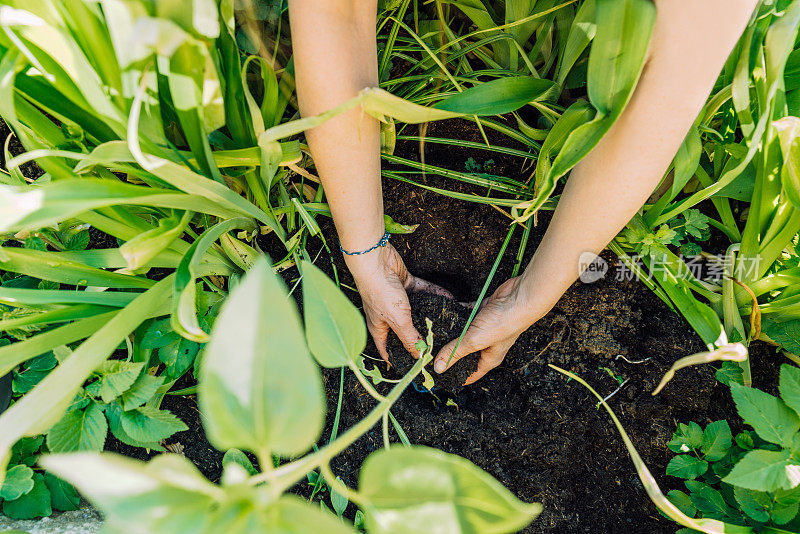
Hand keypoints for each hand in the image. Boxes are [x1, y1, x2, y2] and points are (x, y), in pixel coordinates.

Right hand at [345, 242, 451, 361]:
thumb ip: (411, 338)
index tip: (416, 368)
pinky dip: (435, 294)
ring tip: (448, 322)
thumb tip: (421, 357)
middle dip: (421, 337)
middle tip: (439, 344)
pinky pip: (423, 292)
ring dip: (431, 314)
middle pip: (406, 331)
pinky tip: (449, 299)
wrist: (375, 261)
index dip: (400, 360)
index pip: (389, 351)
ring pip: (417, 310)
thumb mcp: (398, 320)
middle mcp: (388, 316)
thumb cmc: (380, 292)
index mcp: (380, 329)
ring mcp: (397, 300)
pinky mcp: (405, 285)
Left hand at [433, 277, 538, 384]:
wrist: (519, 297)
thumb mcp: (475, 340)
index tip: (438, 376)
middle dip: (449, 351)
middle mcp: (487, 345)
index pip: (470, 373)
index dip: (455, 376)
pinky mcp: (483, 312)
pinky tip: (444, 312)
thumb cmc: (504, 322)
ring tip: (432, 332)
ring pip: (464, 332)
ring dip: (451, 331)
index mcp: (489, 358)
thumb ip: (455, 352)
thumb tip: (438, 368)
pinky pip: (466, 314)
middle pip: (464, 352)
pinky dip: (457, 313)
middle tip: (429, 351)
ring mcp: (485, 328)